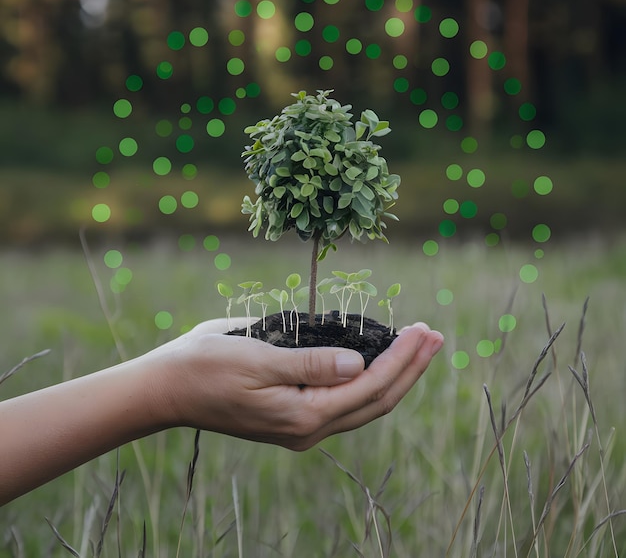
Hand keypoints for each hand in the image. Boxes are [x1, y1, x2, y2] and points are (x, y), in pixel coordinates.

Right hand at [149, 318, 443, 450]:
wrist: (168, 389)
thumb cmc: (206, 367)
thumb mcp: (257, 359)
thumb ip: (311, 364)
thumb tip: (360, 364)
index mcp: (303, 415)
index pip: (369, 387)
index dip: (401, 359)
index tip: (423, 329)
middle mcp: (309, 427)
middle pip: (376, 400)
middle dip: (410, 368)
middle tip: (436, 336)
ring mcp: (301, 424)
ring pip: (364, 403)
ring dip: (395, 373)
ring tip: (418, 346)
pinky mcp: (293, 414)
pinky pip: (344, 400)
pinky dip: (369, 378)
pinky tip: (378, 359)